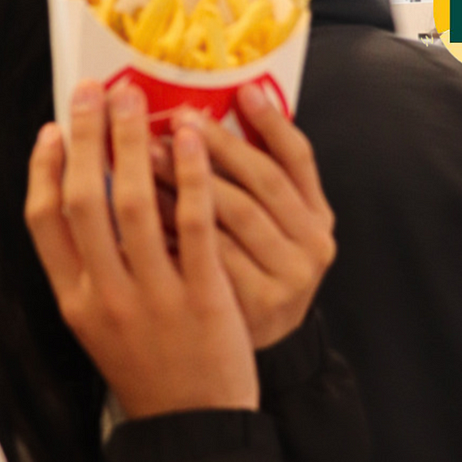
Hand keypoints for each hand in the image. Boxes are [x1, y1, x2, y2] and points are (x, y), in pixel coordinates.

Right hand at [25, 80, 258, 418]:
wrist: (192, 426)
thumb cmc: (146, 367)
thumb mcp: (98, 325)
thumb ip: (87, 269)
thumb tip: (84, 198)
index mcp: (72, 299)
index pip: (43, 221)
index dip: (43, 169)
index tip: (52, 129)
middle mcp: (103, 293)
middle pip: (84, 199)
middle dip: (85, 137)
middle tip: (93, 90)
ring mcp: (151, 295)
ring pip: (133, 203)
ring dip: (132, 144)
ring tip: (135, 100)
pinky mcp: (200, 296)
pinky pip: (192, 224)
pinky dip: (190, 176)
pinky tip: (191, 139)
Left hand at [152, 83, 335, 349]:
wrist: (232, 372)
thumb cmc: (243, 283)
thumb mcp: (265, 236)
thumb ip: (249, 186)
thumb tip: (206, 118)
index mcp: (319, 220)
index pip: (298, 158)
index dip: (269, 121)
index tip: (238, 89)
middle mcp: (312, 248)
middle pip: (261, 180)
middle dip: (214, 143)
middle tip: (172, 117)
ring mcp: (287, 280)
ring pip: (231, 214)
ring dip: (186, 177)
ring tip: (144, 152)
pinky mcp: (252, 306)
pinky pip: (205, 253)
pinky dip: (173, 223)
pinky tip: (142, 204)